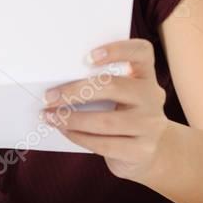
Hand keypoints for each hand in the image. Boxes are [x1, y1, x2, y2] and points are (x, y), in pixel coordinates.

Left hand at [40, 38, 172, 181]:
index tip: (87, 58)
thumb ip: (100, 84)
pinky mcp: (143, 150)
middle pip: (114, 86)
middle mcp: (153, 96)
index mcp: (145, 75)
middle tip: (49, 97)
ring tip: (51, 116)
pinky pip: (104, 143)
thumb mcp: (119, 95)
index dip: (116, 50)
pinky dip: (78, 137)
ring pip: (106, 120)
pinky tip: (65, 131)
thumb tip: (57, 85)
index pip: (141, 52)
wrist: (145, 152)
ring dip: (71, 119)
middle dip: (75, 92)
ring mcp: (151, 124)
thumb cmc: (120, 114)